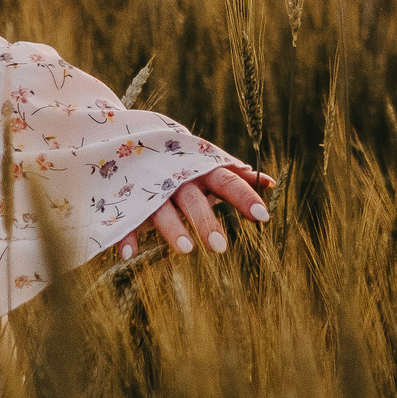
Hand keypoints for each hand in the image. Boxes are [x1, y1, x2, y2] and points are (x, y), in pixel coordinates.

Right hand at [119, 165, 276, 259]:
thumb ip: (236, 177)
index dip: (245, 197)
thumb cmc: (178, 163)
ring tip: (186, 250)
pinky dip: (126, 235)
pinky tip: (129, 255)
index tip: (263, 216)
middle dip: (206, 220)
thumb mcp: (206, 166)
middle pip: (194, 199)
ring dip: (172, 228)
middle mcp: (177, 179)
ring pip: (161, 209)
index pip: (227, 181)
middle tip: (221, 247)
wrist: (126, 142)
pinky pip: (126, 218)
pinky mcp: (127, 201)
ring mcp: (150, 190)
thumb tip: (270, 182)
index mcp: (200, 170)